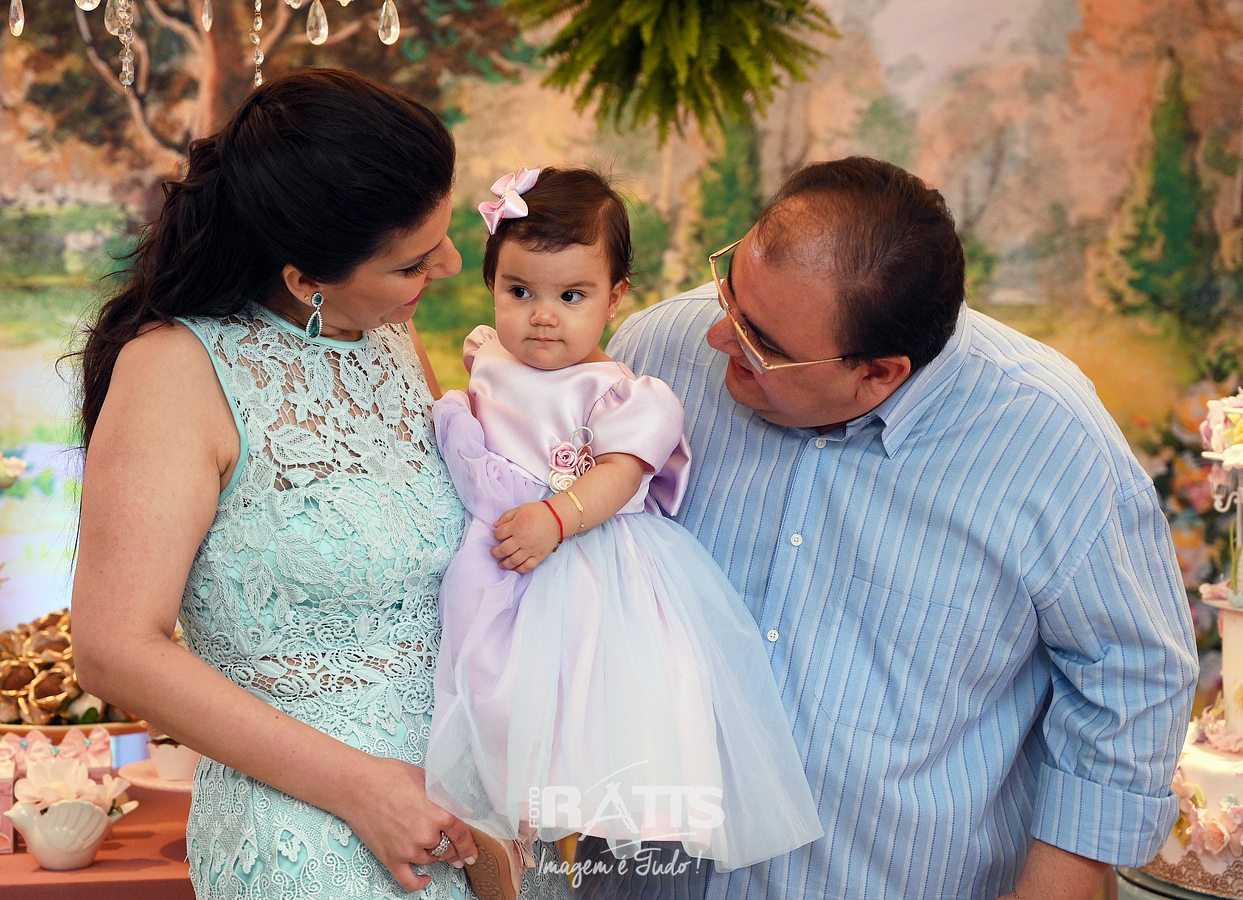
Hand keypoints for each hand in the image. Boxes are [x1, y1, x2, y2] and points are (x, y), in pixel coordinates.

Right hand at [338, 757, 477, 892]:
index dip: (469, 846)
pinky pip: (409, 881)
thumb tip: (453, 802)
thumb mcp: (424, 778)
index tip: (472, 854)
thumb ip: (441, 794)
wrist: (357, 785)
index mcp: (438, 814)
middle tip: (451, 847)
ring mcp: (408, 850)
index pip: (462, 835)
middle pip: (447, 849)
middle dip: (450, 848)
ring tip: (426, 844)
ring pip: (430, 860)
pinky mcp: (391, 859)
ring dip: (432, 855)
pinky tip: (426, 879)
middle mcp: (426, 835)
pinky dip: (419, 883)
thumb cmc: (388, 775)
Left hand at [492, 501, 560, 572]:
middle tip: (494, 552)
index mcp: (516, 527)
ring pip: (513, 561)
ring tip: (501, 564)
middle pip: (503, 550)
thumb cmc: (537, 512)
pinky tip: (515, 568)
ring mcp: (530, 550)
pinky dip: (520, 570)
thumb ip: (506, 516)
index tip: (497, 536)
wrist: (557, 519)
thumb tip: (495, 525)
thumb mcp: (520, 509)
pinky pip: (527, 567)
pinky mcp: (539, 556)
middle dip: (496, 552)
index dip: (495, 535)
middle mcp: (521, 540)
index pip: (499, 534)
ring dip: (504, 564)